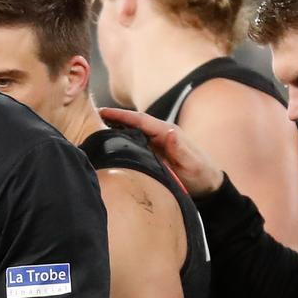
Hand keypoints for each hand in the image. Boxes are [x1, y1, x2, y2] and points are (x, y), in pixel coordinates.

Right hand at [99, 108, 224, 195]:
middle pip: (133, 122)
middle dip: (113, 117)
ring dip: (114, 126)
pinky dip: (120, 138)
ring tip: (93, 126)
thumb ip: (180, 148)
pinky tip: (107, 141)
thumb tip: (168, 131)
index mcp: (167, 133)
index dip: (122, 115)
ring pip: (132, 131)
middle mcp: (160, 134)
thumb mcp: (191, 163)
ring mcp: (155, 142)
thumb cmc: (200, 175)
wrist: (208, 186)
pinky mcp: (153, 151)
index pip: (141, 120)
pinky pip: (134, 141)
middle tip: (90, 116)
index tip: (103, 111)